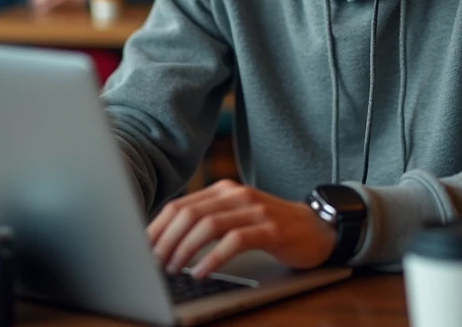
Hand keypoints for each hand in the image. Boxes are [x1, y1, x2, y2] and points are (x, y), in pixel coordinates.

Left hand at [147, 179, 334, 278]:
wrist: (317, 226)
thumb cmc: (272, 226)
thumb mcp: (236, 216)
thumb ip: (208, 220)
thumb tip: (167, 241)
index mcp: (223, 190)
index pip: (180, 205)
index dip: (158, 227)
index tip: (143, 248)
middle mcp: (235, 195)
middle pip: (188, 213)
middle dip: (165, 240)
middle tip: (154, 263)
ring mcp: (254, 210)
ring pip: (207, 225)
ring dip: (185, 249)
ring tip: (173, 269)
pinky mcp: (270, 229)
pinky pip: (234, 241)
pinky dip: (213, 258)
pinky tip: (202, 272)